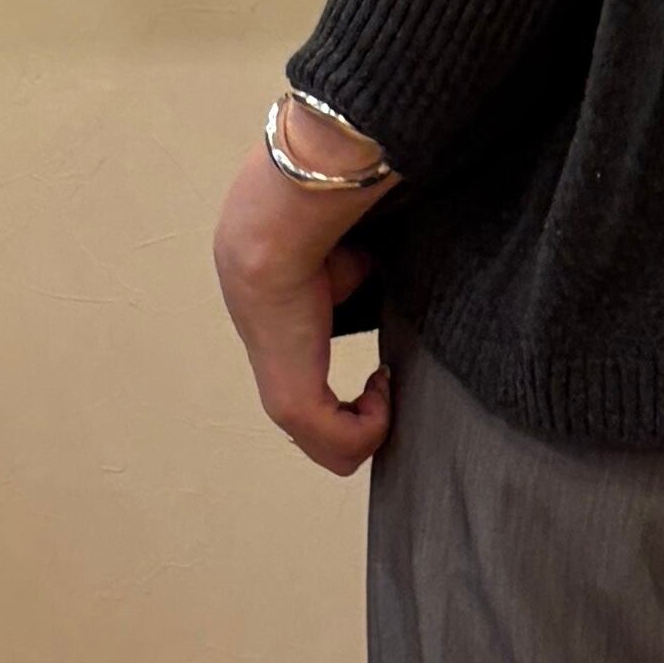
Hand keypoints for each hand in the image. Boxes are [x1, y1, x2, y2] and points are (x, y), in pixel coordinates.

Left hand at [211, 103, 398, 473]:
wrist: (283, 215)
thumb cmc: (315, 220)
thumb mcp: (345, 254)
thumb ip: (359, 273)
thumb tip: (385, 265)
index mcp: (281, 330)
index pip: (308, 387)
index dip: (353, 397)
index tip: (386, 368)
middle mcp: (273, 362)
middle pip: (318, 431)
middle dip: (363, 419)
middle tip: (389, 387)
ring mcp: (279, 387)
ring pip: (330, 447)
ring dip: (372, 424)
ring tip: (385, 383)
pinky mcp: (291, 400)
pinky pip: (340, 445)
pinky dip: (374, 425)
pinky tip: (382, 384)